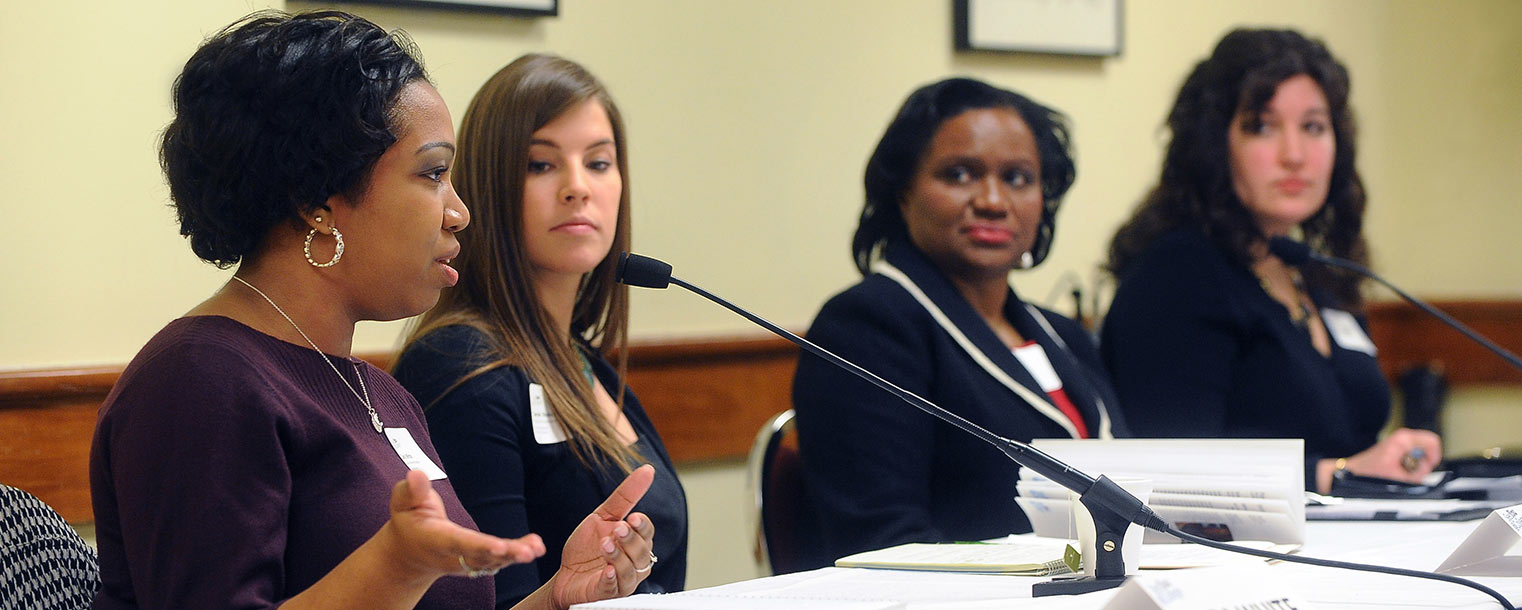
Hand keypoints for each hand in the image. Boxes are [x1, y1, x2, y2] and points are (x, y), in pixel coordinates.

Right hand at [383, 470, 546, 581]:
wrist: (409, 553)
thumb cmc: (409, 521)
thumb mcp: (402, 502)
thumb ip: (411, 490)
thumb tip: (417, 474)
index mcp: (434, 540)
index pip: (458, 542)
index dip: (478, 545)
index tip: (499, 545)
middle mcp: (452, 556)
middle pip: (480, 557)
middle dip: (504, 555)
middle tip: (527, 553)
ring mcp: (465, 562)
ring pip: (492, 562)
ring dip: (515, 555)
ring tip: (536, 549)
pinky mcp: (476, 562)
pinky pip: (497, 561)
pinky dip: (515, 555)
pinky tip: (535, 548)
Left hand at [550, 464, 657, 608]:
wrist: (565, 574)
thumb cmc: (587, 546)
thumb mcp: (603, 516)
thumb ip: (626, 495)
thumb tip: (648, 470)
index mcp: (636, 542)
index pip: (648, 533)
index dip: (642, 526)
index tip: (632, 518)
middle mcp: (634, 562)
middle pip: (642, 552)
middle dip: (630, 540)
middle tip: (617, 529)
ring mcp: (622, 580)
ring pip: (631, 570)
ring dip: (619, 557)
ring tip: (605, 544)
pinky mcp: (607, 594)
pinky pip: (614, 587)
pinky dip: (611, 578)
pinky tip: (606, 569)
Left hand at [1345, 428, 1442, 483]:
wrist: (1355, 471)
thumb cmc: (1371, 473)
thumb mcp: (1399, 477)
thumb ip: (1419, 473)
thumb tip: (1428, 467)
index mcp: (1404, 438)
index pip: (1433, 441)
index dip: (1434, 457)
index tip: (1426, 468)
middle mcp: (1403, 436)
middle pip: (1430, 447)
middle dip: (1425, 462)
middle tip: (1411, 472)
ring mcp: (1401, 441)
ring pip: (1423, 453)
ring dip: (1418, 465)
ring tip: (1402, 472)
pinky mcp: (1400, 447)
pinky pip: (1416, 456)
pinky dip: (1412, 465)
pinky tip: (1400, 470)